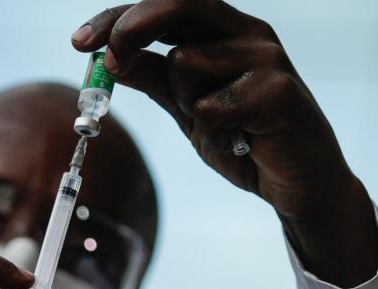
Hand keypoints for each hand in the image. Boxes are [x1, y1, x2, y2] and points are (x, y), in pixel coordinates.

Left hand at [73, 1, 377, 286]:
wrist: (298, 183)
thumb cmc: (244, 140)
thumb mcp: (188, 109)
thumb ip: (156, 82)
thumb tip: (110, 61)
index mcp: (222, 31)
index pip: (162, 7)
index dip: (117, 19)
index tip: (79, 43)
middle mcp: (245, 32)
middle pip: (177, 4)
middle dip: (132, 29)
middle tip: (110, 63)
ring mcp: (265, 56)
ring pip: (186, 64)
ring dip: (187, 104)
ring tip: (222, 125)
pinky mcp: (279, 89)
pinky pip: (212, 104)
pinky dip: (215, 127)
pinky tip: (243, 137)